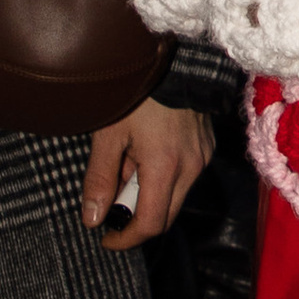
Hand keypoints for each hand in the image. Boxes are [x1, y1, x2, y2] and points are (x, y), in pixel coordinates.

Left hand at [81, 99, 213, 247]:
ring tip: (126, 167)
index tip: (106, 238)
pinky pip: (184, 177)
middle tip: (111, 204)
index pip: (150, 224)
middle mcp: (191, 168)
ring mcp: (202, 157)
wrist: (174, 59)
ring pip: (175, 197)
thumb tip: (92, 218)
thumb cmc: (137, 94)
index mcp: (165, 167)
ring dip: (149, 195)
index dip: (126, 238)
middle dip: (136, 219)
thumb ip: (100, 178)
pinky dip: (162, 178)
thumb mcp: (109, 134)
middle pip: (166, 217)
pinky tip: (144, 155)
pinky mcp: (206, 147)